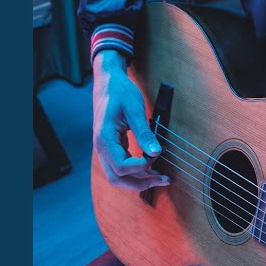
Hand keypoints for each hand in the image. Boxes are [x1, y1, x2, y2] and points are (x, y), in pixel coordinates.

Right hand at [92, 50, 169, 190]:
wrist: (108, 82)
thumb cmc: (120, 92)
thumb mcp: (134, 109)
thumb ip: (144, 132)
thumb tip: (156, 153)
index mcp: (104, 139)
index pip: (121, 166)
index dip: (141, 167)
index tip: (156, 156)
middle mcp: (101, 148)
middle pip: (117, 178)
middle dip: (140, 183)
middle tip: (164, 179)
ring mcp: (105, 149)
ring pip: (118, 176)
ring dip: (138, 180)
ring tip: (161, 177)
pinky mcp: (112, 147)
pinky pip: (121, 166)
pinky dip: (136, 171)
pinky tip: (151, 168)